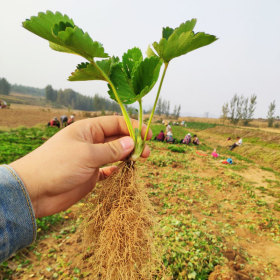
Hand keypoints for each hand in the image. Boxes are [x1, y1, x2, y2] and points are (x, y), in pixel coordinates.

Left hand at [10, 116, 151, 217]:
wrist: (34, 191)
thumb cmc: (58, 165)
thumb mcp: (87, 154)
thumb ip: (111, 150)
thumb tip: (133, 143)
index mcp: (88, 129)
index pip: (115, 123)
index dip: (133, 127)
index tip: (148, 135)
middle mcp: (91, 142)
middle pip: (118, 138)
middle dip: (133, 143)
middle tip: (147, 152)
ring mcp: (91, 158)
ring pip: (115, 154)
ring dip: (128, 156)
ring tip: (140, 161)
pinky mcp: (90, 174)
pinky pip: (108, 169)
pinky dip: (117, 169)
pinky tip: (123, 171)